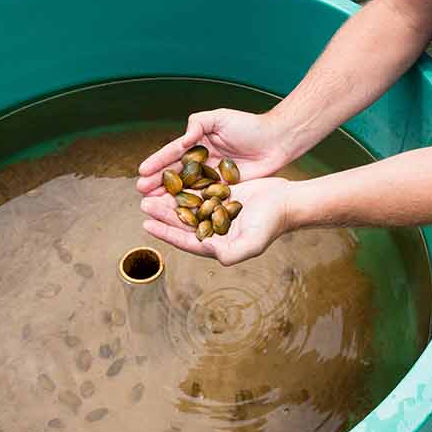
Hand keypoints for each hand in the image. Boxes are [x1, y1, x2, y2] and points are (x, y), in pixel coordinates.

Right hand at [134, 108, 293, 196]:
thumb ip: (197, 123)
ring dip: (169, 197)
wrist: (275, 141)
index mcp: (197, 143)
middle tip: (141, 192)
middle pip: (175, 174)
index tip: (141, 171)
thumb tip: (182, 140)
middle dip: (157, 182)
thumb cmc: (249, 126)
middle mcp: (201, 162)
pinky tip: (177, 213)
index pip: (173, 154)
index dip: (157, 162)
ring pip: (186, 189)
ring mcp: (212, 177)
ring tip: (151, 204)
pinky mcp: (224, 190)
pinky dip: (190, 206)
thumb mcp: (219, 118)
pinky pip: (204, 199)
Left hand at [140, 177, 295, 265]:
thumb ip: (230, 253)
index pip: (186, 240)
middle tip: (144, 203)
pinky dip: (186, 187)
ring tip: (152, 192)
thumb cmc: (271, 224)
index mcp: (218, 244)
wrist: (288, 201)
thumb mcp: (251, 243)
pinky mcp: (224, 194)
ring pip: (188, 205)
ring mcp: (219, 211)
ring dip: (171, 200)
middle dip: (163, 214)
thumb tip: (209, 252)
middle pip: (183, 222)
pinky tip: (173, 179)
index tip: (147, 224)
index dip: (166, 233)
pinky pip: (200, 191)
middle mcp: (215, 229)